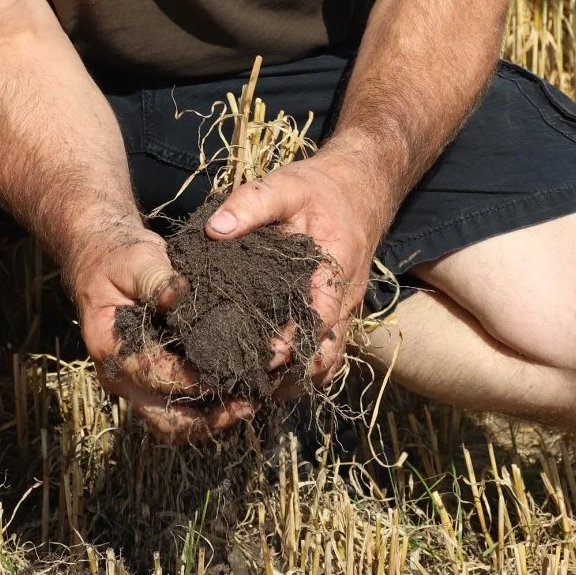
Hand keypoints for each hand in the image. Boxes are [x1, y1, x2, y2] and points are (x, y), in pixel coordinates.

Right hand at [66, 229, 253, 442]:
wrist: (100, 259)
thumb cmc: (119, 258)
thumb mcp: (136, 259)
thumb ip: (156, 279)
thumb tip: (177, 297)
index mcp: (111, 348)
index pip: (157, 376)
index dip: (196, 379)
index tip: (232, 372)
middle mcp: (120, 375)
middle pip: (165, 420)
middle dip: (209, 419)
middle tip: (248, 404)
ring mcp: (134, 382)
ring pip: (172, 423)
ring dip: (210, 419)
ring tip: (248, 404)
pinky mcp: (149, 380)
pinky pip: (177, 407)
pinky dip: (206, 407)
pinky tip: (236, 391)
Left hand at [204, 148, 381, 391]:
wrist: (361, 184)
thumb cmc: (322, 188)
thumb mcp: (286, 186)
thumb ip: (251, 204)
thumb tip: (215, 230)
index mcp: (335, 272)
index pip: (318, 323)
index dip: (290, 347)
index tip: (258, 360)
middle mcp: (345, 299)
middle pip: (324, 355)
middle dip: (289, 377)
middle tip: (245, 385)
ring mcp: (342, 310)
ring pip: (325, 361)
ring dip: (295, 380)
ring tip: (252, 390)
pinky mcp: (333, 311)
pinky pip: (322, 350)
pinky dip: (300, 368)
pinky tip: (267, 375)